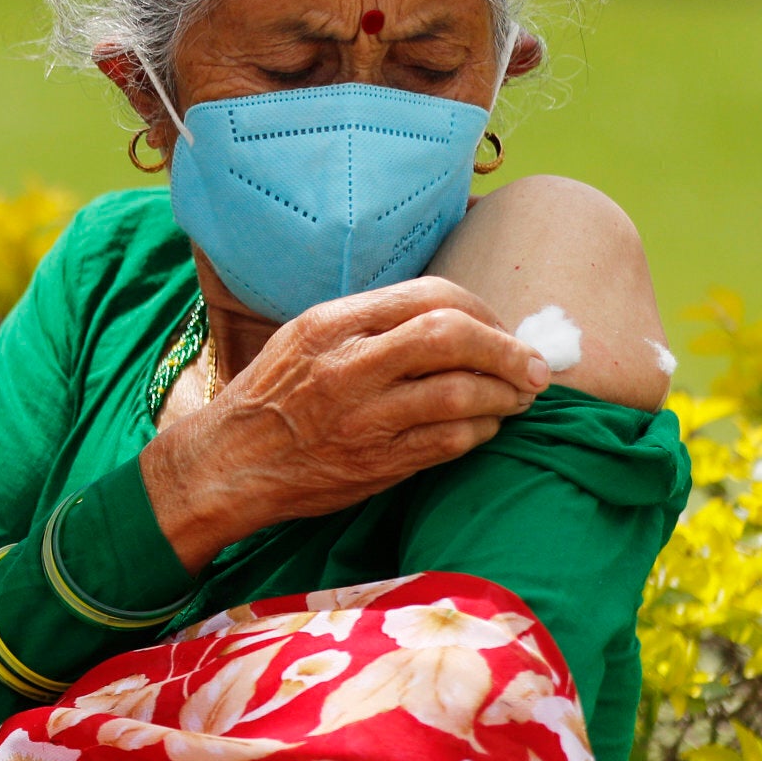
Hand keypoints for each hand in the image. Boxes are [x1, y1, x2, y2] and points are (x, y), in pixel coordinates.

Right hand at [141, 278, 549, 568]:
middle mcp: (348, 365)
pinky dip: (480, 432)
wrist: (229, 463)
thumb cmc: (274, 396)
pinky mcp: (376, 464)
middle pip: (452, 336)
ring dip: (503, 395)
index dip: (482, 311)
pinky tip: (483, 428)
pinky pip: (450, 442)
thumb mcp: (308, 337)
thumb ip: (374, 323)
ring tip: (517, 399)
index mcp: (334, 324)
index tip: (501, 328)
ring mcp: (363, 417)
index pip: (431, 296)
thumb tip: (455, 317)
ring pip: (460, 393)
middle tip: (532, 366)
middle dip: (506, 349)